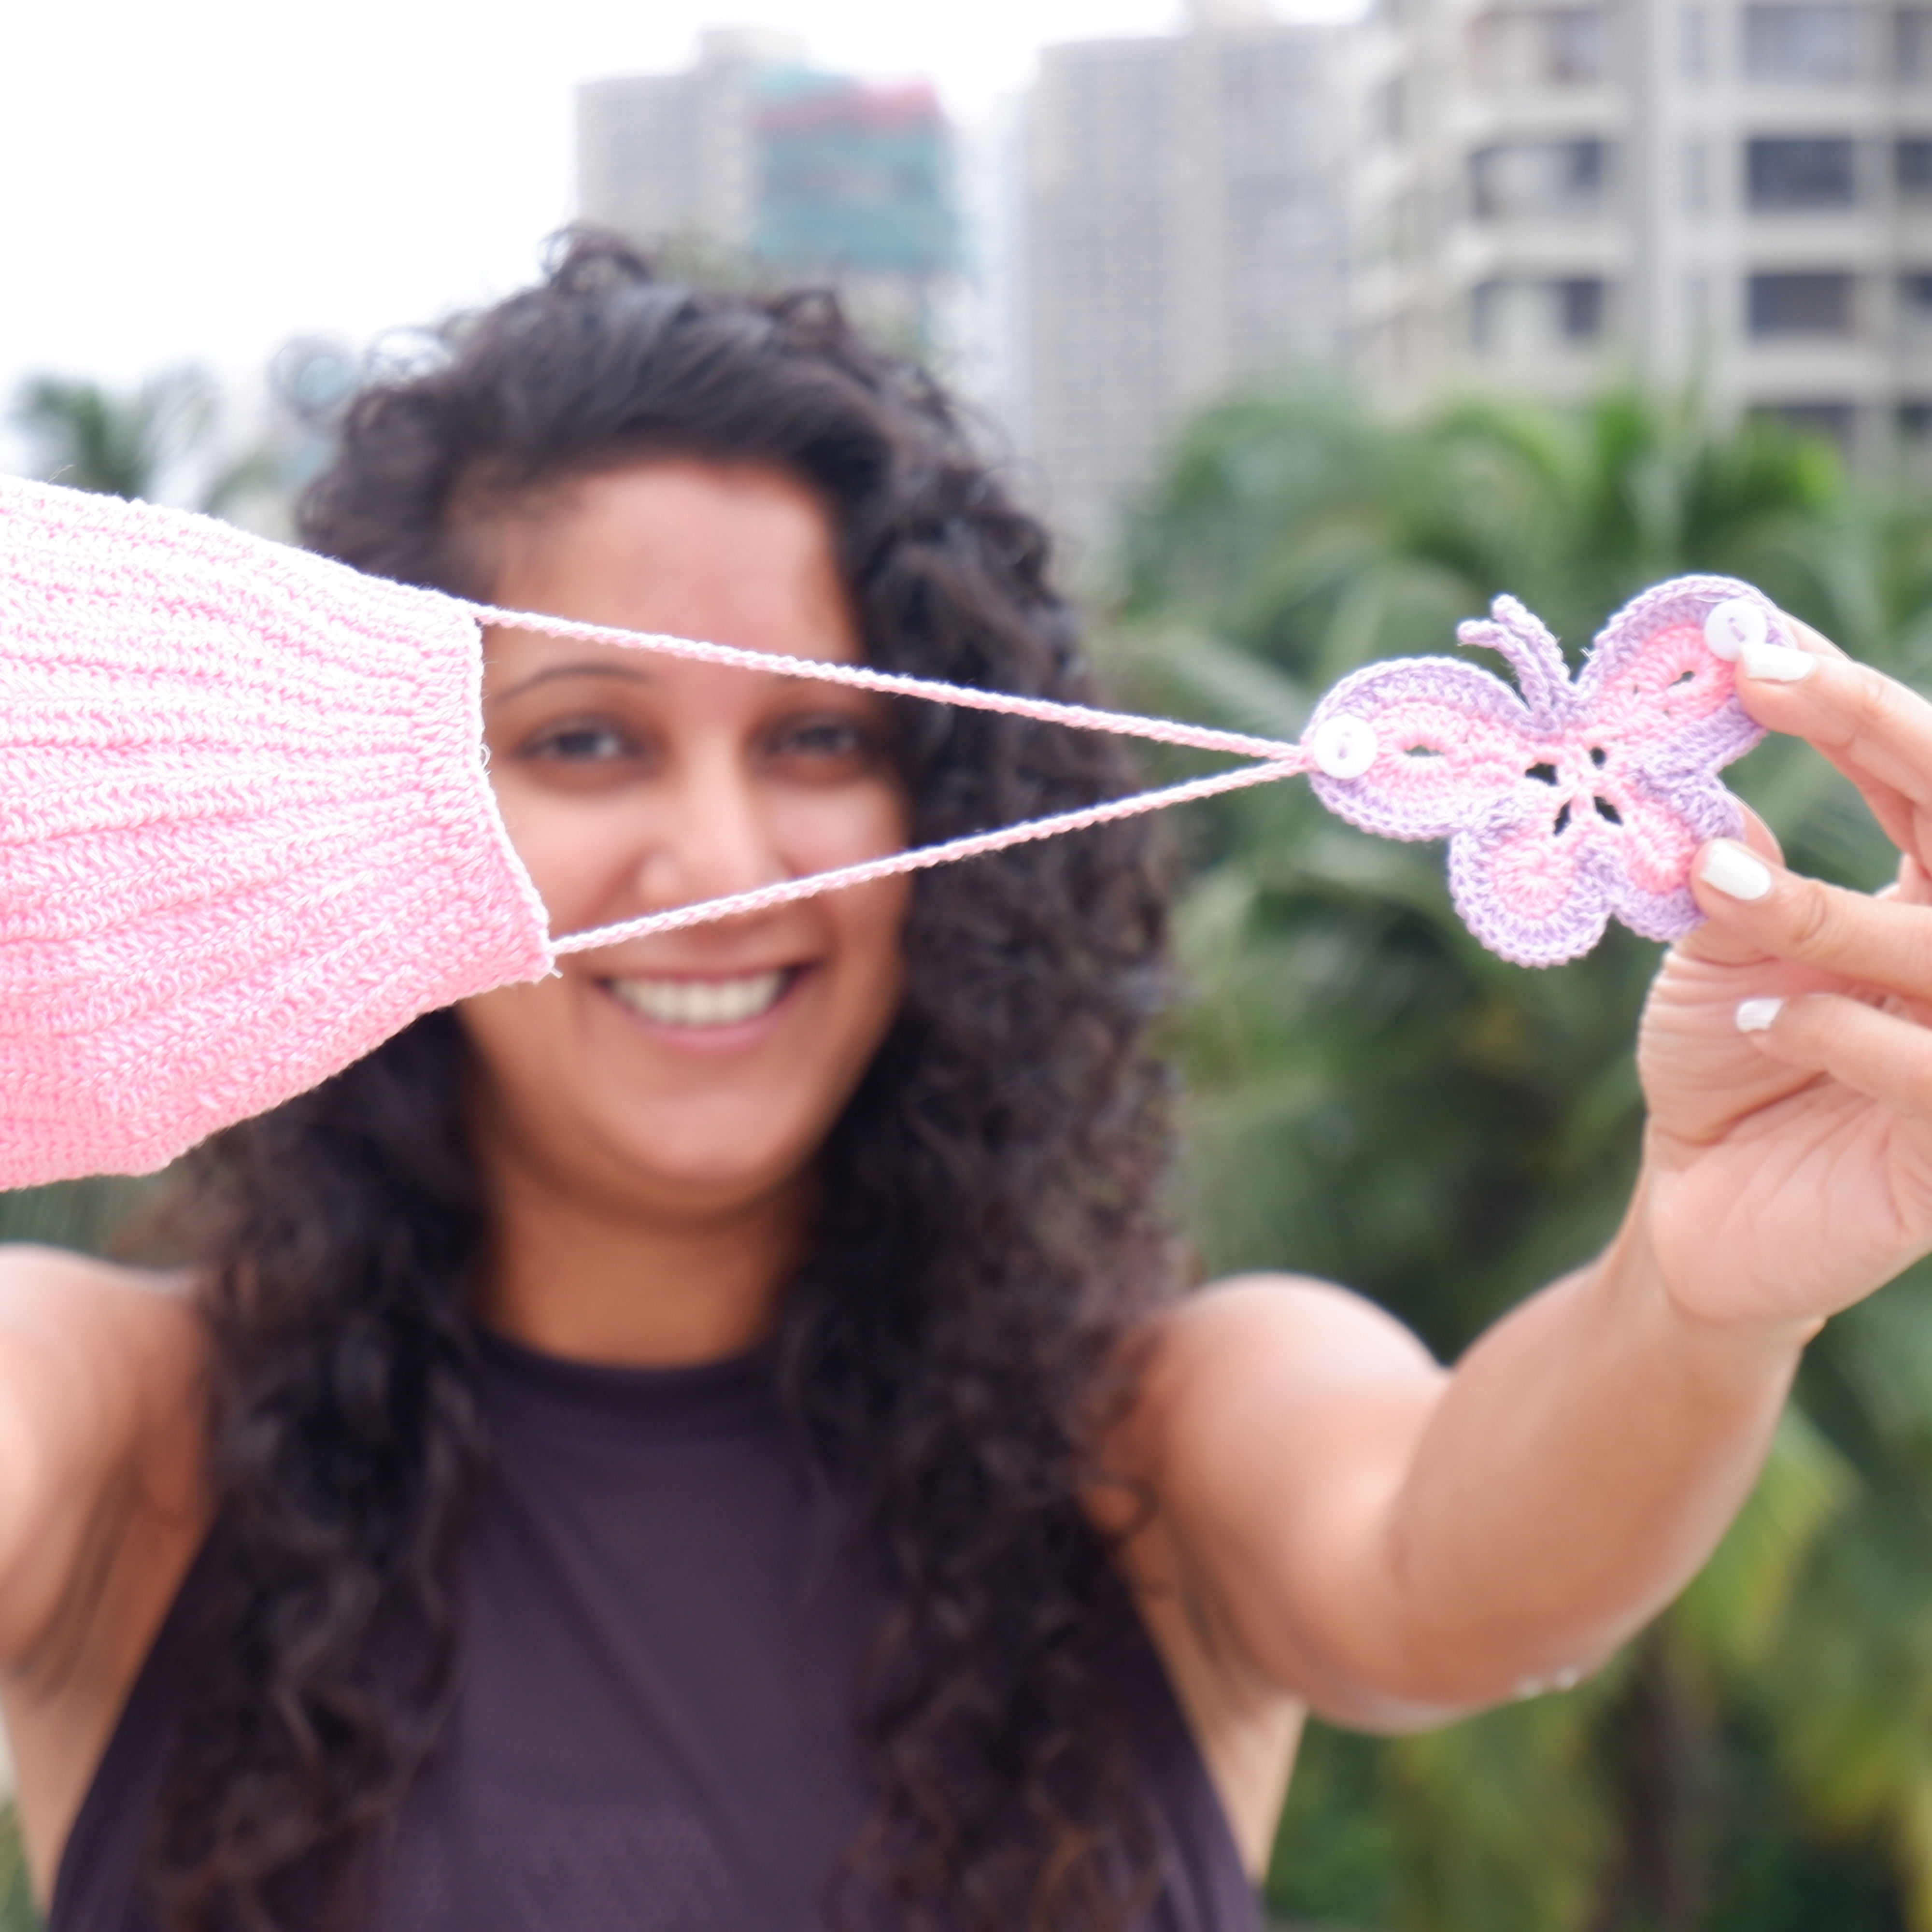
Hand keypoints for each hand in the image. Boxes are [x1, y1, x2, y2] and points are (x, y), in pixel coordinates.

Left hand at [1635, 617, 1931, 1331]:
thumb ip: (1731, 864)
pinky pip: (1930, 1072)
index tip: (1748, 637)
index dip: (1849, 698)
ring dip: (1823, 906)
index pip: (1923, 772)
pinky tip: (1761, 1017)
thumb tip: (1701, 749)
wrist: (1701, 1208)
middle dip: (1875, 731)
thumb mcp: (1716, 950)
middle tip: (1763, 678)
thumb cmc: (1724, 1066)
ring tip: (1713, 879)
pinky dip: (1840, 1030)